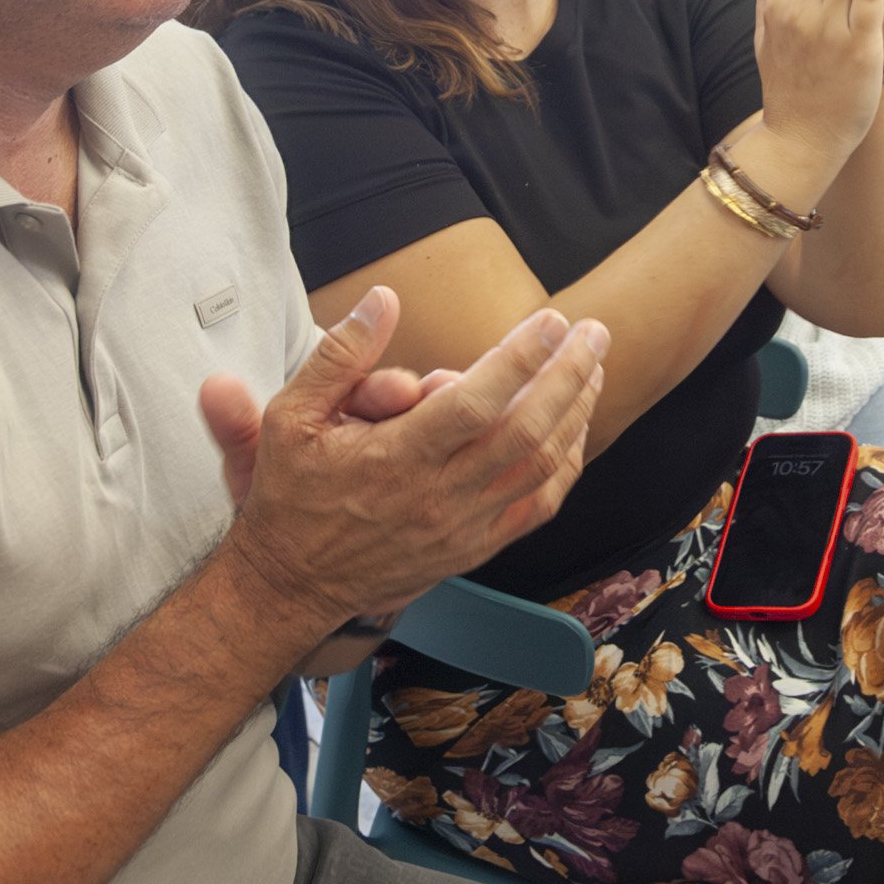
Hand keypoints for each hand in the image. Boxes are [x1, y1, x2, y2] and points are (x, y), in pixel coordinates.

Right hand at [201, 288, 608, 627]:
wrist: (293, 583)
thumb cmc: (291, 494)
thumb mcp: (290, 416)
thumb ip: (339, 355)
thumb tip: (383, 299)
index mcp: (395, 459)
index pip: (474, 403)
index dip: (520, 359)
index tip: (550, 319)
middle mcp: (438, 496)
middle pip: (525, 431)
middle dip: (568, 376)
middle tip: (592, 332)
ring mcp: (462, 527)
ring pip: (540, 467)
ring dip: (575, 413)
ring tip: (593, 367)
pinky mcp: (474, 548)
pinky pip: (536, 504)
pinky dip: (565, 464)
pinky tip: (574, 428)